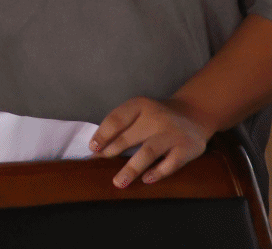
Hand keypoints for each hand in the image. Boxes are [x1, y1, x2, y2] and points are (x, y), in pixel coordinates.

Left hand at [92, 96, 210, 186]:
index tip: (92, 148)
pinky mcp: (188, 148)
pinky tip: (146, 179)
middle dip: (112, 151)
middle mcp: (157, 117)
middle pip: (129, 136)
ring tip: (118, 182)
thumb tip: (97, 149)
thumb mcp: (140, 113)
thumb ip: (122, 127)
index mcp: (140, 105)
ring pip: (148, 152)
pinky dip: (157, 172)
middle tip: (100, 163)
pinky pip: (171, 163)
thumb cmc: (157, 117)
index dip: (103, 134)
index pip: (117, 119)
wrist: (195, 114)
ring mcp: (173, 133)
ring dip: (131, 168)